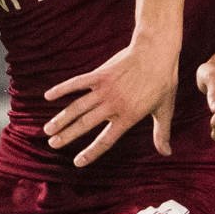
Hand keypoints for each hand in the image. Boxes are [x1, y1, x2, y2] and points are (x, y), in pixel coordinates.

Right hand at [43, 42, 177, 166]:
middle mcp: (113, 105)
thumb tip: (166, 153)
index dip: (91, 152)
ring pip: (78, 107)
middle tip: (52, 144)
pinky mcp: (100, 74)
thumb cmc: (163, 82)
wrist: (157, 51)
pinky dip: (62, 89)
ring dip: (61, 118)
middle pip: (85, 124)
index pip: (106, 140)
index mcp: (128, 117)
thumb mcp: (165, 110)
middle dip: (67, 136)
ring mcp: (105, 89)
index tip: (78, 162)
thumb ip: (161, 133)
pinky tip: (48, 96)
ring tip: (48, 129)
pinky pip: (77, 83)